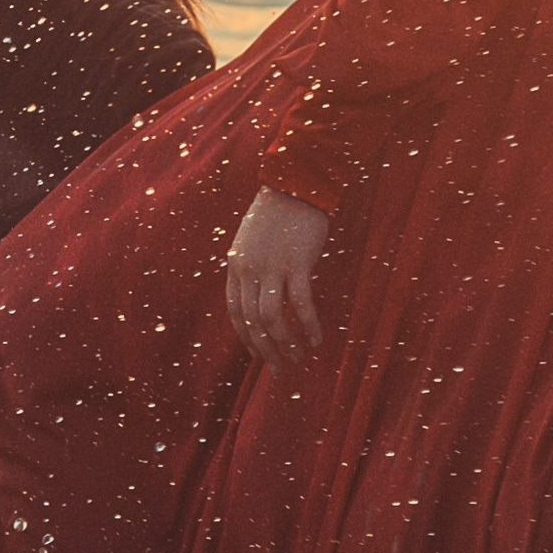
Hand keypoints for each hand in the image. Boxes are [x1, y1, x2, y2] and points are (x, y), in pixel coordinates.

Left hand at [226, 187, 332, 369]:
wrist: (295, 184)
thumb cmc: (277, 212)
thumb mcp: (252, 240)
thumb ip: (251, 266)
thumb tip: (259, 292)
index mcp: (236, 265)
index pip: (236, 312)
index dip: (246, 338)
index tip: (258, 355)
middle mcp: (249, 269)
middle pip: (253, 322)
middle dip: (266, 351)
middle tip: (281, 369)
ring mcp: (272, 267)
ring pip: (272, 319)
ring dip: (285, 343)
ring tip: (299, 358)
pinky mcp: (296, 263)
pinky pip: (300, 304)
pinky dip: (307, 325)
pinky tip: (316, 339)